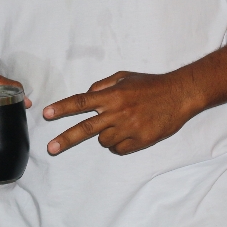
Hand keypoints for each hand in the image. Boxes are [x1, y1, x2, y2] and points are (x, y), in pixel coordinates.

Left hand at [42, 71, 200, 155]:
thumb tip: (86, 94)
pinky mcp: (142, 140)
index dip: (62, 108)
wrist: (180, 95)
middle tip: (50, 148)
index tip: (46, 114)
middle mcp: (118, 112)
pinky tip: (128, 134)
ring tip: (119, 125)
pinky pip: (119, 149)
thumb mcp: (124, 77)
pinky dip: (118, 145)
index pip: (81, 102)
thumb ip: (102, 86)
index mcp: (112, 96)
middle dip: (66, 139)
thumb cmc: (150, 84)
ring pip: (103, 141)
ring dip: (104, 136)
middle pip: (86, 128)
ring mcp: (130, 128)